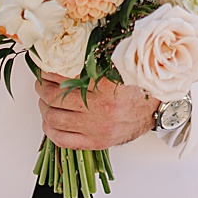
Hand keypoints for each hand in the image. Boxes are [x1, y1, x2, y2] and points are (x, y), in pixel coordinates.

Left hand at [35, 72, 157, 148]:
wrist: (156, 109)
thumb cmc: (136, 87)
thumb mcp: (117, 67)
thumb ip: (92, 62)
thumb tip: (64, 55)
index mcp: (104, 86)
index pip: (62, 77)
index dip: (47, 71)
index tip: (44, 68)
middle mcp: (99, 109)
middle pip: (53, 97)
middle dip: (41, 88)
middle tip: (41, 83)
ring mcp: (96, 129)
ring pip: (53, 118)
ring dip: (43, 107)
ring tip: (45, 100)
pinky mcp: (95, 143)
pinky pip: (62, 140)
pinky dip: (50, 129)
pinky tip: (49, 121)